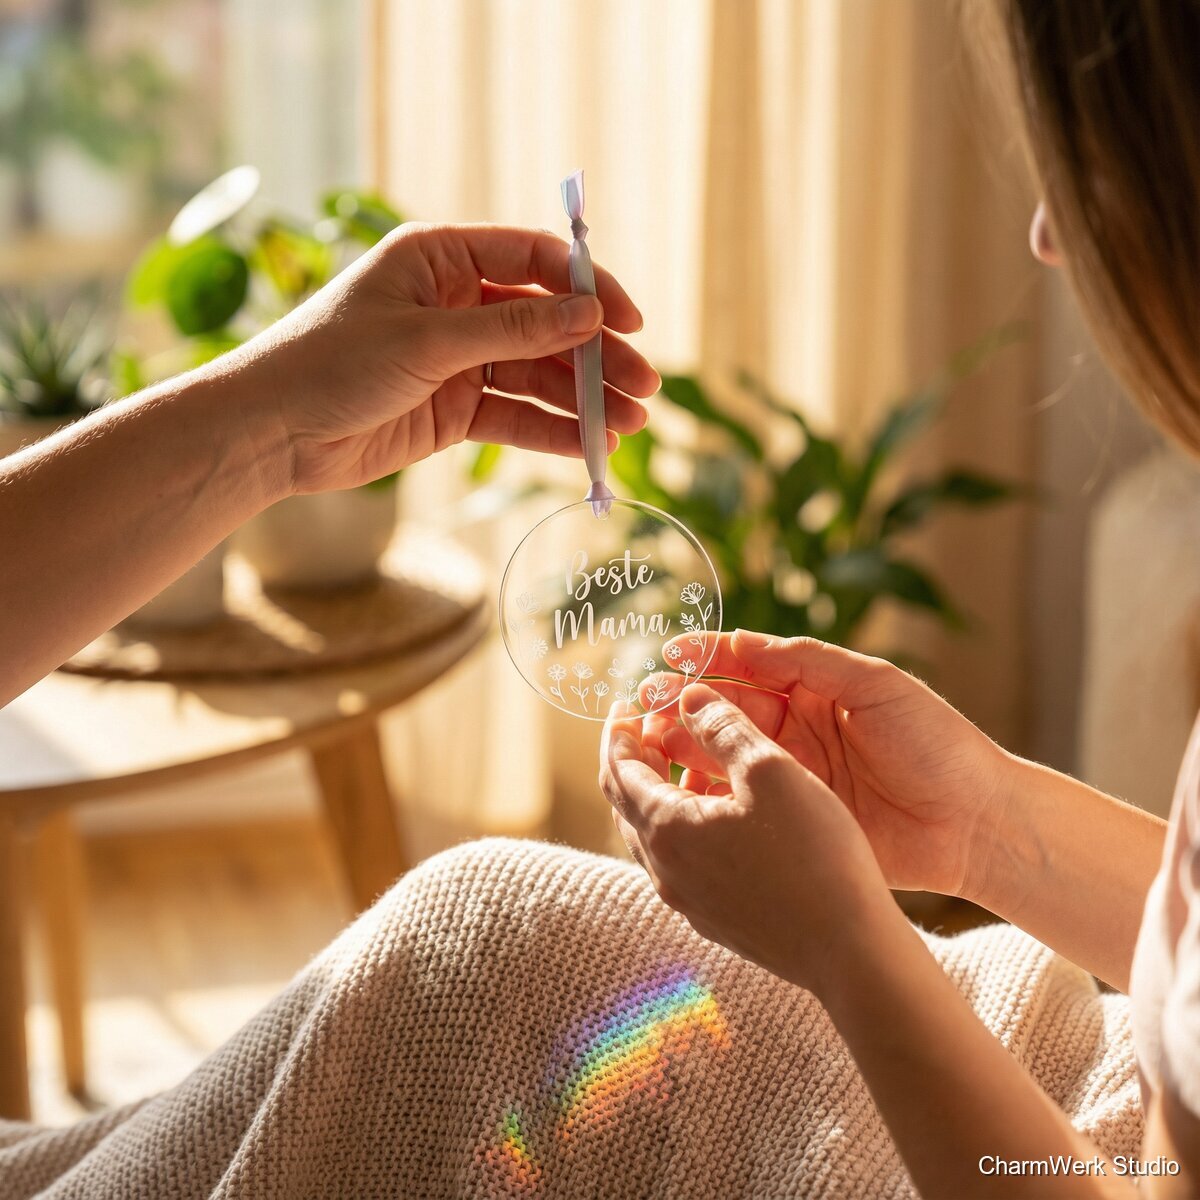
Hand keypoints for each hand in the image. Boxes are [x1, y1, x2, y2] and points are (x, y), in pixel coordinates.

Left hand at [236, 222, 658, 492]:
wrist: (271, 433)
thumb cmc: (329, 362)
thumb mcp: (426, 340)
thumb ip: (510, 329)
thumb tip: (588, 315)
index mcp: (440, 258)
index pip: (533, 259)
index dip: (587, 287)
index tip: (629, 320)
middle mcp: (455, 303)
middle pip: (546, 324)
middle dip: (596, 355)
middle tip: (645, 385)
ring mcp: (457, 359)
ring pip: (537, 375)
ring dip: (583, 399)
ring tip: (631, 424)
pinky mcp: (453, 410)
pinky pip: (515, 417)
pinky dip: (551, 431)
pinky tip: (590, 445)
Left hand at [599, 684, 900, 994]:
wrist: (850, 951)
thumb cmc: (814, 855)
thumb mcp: (770, 771)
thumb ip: (724, 728)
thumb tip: (690, 697)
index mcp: (666, 829)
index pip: (617, 770)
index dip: (617, 732)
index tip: (625, 704)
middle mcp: (665, 870)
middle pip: (626, 804)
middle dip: (631, 759)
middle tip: (644, 726)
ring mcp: (688, 901)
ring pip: (651, 835)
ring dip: (655, 792)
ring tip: (680, 762)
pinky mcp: (715, 920)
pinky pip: (679, 861)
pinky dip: (680, 825)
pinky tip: (715, 812)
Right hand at [641, 629, 1016, 900]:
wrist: (979, 825)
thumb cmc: (939, 745)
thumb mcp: (878, 685)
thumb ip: (810, 662)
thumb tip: (742, 642)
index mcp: (812, 691)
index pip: (746, 667)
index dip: (706, 659)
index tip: (670, 656)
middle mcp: (793, 731)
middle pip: (722, 711)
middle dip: (681, 704)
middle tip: (644, 705)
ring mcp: (789, 778)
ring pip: (721, 757)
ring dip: (683, 749)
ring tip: (649, 746)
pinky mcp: (793, 822)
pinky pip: (738, 806)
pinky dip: (706, 799)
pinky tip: (680, 794)